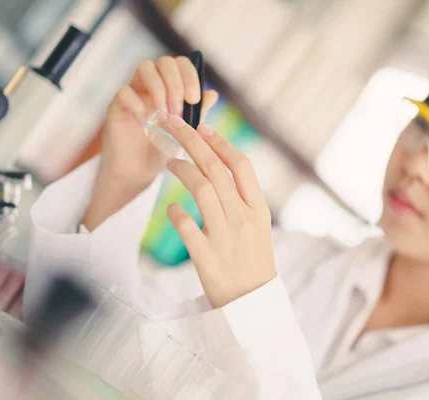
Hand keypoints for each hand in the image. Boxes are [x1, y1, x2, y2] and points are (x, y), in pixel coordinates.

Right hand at [85, 57, 218, 229]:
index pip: (180, 63)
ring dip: (160, 90)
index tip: (194, 100)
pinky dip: (137, 104)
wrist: (139, 172)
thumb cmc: (163, 149)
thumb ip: (197, 112)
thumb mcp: (186, 130)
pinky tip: (145, 122)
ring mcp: (133, 92)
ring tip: (165, 115)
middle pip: (165, 62)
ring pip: (144, 67)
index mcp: (169, 86)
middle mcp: (151, 84)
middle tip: (180, 110)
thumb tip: (212, 93)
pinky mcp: (116, 106)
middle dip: (176, 83)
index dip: (189, 76)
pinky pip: (124, 92)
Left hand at [164, 114, 275, 308]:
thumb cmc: (253, 261)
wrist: (252, 303)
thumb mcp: (259, 226)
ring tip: (169, 162)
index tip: (203, 127)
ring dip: (181, 169)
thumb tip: (220, 166)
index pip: (241, 165)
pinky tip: (170, 207)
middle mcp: (243, 218)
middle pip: (215, 169)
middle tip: (174, 125)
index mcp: (259, 209)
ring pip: (200, 189)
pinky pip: (185, 225)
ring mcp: (225, 237)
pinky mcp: (206, 256)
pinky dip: (174, 211)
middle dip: (193, 141)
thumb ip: (244, 198)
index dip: (220, 142)